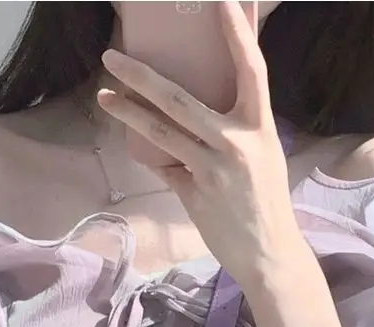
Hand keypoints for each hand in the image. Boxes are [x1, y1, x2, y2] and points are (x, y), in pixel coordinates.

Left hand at [96, 0, 305, 287]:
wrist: (269, 253)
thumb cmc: (265, 199)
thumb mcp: (263, 152)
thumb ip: (239, 122)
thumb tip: (210, 93)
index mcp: (260, 126)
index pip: (250, 68)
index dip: (236, 32)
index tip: (221, 0)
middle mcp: (236, 143)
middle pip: (180, 99)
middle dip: (141, 76)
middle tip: (112, 56)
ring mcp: (213, 170)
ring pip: (161, 133)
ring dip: (128, 112)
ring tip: (103, 95)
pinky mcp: (195, 194)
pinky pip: (164, 165)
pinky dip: (149, 153)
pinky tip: (131, 140)